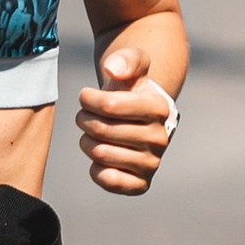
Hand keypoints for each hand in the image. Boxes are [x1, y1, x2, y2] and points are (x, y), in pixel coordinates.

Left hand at [76, 39, 176, 194]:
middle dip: (84, 119)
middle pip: (100, 129)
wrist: (137, 118)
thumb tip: (113, 69)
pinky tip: (101, 156)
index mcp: (159, 108)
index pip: (109, 105)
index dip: (88, 99)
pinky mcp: (141, 184)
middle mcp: (160, 138)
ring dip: (87, 141)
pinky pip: (108, 180)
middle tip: (87, 116)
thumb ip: (125, 60)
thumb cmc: (129, 89)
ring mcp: (152, 163)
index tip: (87, 96)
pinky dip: (96, 168)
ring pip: (99, 153)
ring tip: (93, 133)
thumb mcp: (131, 65)